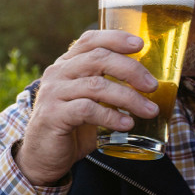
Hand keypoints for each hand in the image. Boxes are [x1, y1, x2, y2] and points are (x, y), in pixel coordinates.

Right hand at [14, 29, 159, 185]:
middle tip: (152, 86)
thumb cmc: (71, 127)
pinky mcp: (53, 115)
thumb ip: (107, 87)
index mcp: (66, 65)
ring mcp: (53, 93)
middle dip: (130, 70)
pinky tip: (126, 124)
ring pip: (96, 85)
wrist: (42, 156)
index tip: (140, 44)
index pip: (90, 40)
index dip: (115, 38)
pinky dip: (111, 116)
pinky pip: (87, 109)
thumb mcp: (89, 101)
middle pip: (97, 59)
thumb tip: (148, 85)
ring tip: (149, 110)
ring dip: (128, 98)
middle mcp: (57, 73)